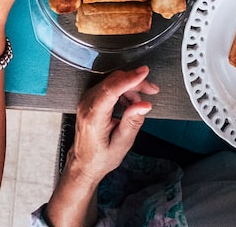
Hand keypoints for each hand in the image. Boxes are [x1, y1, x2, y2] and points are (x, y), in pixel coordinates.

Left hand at [65, 67, 157, 184]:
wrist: (84, 163)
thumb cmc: (100, 157)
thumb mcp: (121, 144)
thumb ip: (132, 123)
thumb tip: (144, 106)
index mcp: (93, 116)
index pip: (111, 90)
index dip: (129, 79)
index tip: (144, 73)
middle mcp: (87, 105)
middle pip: (113, 82)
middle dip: (135, 82)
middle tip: (151, 90)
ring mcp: (86, 100)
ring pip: (111, 82)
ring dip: (129, 87)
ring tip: (138, 104)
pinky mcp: (89, 99)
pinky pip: (108, 86)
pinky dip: (122, 90)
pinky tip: (129, 102)